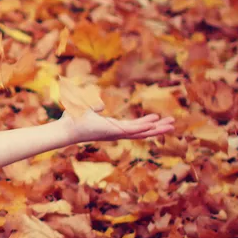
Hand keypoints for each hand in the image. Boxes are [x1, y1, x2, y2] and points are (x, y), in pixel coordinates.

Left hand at [60, 104, 175, 144]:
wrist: (65, 127)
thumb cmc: (73, 120)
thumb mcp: (86, 108)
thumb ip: (94, 105)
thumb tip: (100, 104)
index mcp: (112, 127)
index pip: (134, 126)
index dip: (146, 122)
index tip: (157, 118)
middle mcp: (117, 132)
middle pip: (142, 131)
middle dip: (157, 128)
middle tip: (172, 124)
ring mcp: (116, 133)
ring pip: (141, 132)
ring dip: (156, 129)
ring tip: (171, 125)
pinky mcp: (113, 132)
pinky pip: (131, 130)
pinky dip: (143, 126)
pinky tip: (154, 124)